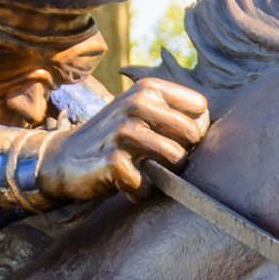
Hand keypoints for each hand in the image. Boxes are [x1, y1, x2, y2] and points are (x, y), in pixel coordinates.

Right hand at [36, 78, 210, 200]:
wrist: (63, 158)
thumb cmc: (114, 139)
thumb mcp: (142, 115)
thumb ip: (175, 115)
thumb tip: (215, 131)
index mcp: (149, 89)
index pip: (201, 110)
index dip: (194, 132)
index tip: (173, 140)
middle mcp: (137, 103)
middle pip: (193, 134)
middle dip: (182, 154)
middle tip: (157, 161)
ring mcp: (123, 130)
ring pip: (175, 158)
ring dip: (162, 174)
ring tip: (143, 171)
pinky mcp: (113, 160)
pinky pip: (148, 184)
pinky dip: (139, 190)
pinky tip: (124, 183)